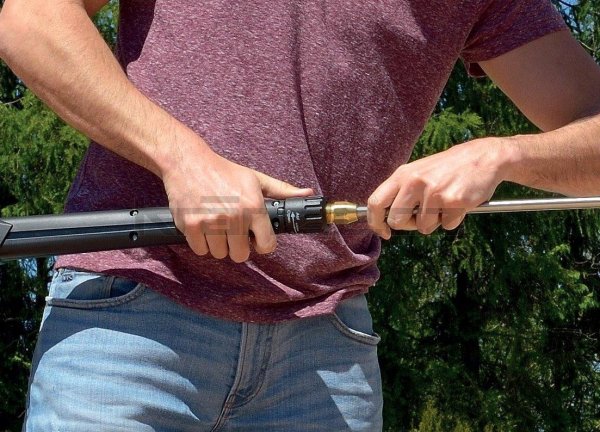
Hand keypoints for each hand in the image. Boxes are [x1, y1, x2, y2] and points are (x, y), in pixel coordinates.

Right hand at [162, 145, 313, 261]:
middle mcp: (234, 217)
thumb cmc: (223, 171)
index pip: (267, 245)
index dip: (262, 244)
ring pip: (220, 254)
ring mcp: (211, 223)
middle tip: (232, 232)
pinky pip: (201, 250)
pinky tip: (203, 227)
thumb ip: (281, 189)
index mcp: (253, 206)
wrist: (188, 162)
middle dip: (238, 247)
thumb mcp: (255, 178)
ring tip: (216, 227)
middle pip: (241, 255)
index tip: (256, 239)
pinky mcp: (191, 226)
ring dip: (219, 245)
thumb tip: (306, 193)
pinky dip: (201, 243)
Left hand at [367, 138, 509, 237]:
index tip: (383, 232)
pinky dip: (453, 220)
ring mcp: (433, 192)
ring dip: (435, 221)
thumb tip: (386, 220)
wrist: (483, 157)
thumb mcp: (418, 172)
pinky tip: (459, 203)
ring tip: (445, 203)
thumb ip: (401, 192)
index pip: (375, 202)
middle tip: (423, 215)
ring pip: (423, 227)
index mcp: (402, 175)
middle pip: (396, 221)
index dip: (375, 222)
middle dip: (408, 225)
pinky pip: (446, 225)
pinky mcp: (453, 201)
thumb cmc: (447, 169)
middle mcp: (414, 182)